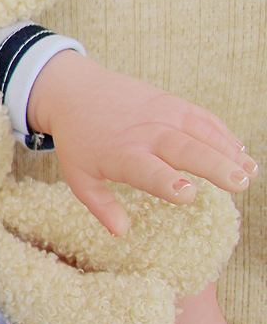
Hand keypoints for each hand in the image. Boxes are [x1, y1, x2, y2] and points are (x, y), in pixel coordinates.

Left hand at [27, 51, 258, 235]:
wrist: (74, 90)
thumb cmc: (79, 140)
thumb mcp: (80, 176)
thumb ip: (101, 206)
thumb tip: (121, 233)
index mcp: (122, 155)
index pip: (147, 170)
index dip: (167, 182)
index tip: (188, 194)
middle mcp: (146, 133)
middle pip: (185, 149)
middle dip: (214, 165)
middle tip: (239, 183)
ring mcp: (162, 114)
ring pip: (202, 131)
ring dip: (228, 151)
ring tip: (249, 173)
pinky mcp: (172, 102)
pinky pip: (203, 118)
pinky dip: (223, 134)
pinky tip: (240, 152)